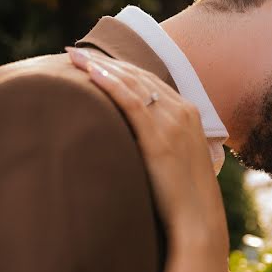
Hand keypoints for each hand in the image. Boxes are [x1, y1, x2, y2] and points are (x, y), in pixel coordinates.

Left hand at [66, 47, 228, 256]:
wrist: (198, 219)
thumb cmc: (184, 198)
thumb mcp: (178, 161)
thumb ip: (162, 143)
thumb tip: (134, 142)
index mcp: (190, 113)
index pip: (150, 81)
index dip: (120, 68)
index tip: (94, 61)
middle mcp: (183, 111)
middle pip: (139, 76)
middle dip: (106, 61)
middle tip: (75, 52)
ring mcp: (172, 121)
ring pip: (132, 82)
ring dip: (100, 66)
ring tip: (73, 56)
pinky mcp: (158, 135)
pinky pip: (131, 100)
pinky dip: (109, 83)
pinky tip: (89, 73)